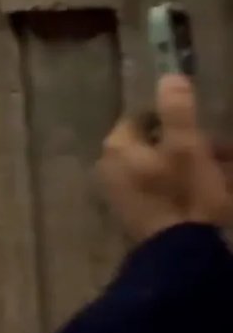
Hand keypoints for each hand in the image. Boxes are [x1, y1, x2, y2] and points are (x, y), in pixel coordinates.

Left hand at [100, 75, 232, 242]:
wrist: (182, 256)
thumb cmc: (185, 195)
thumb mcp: (187, 147)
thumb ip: (178, 111)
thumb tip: (170, 76)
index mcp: (117, 147)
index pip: (144, 118)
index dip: (177, 119)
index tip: (206, 131)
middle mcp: (112, 167)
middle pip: (157, 144)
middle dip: (193, 145)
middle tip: (224, 154)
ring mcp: (122, 193)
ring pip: (164, 168)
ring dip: (195, 167)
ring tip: (225, 175)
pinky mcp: (137, 215)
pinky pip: (164, 191)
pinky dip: (187, 188)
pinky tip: (214, 197)